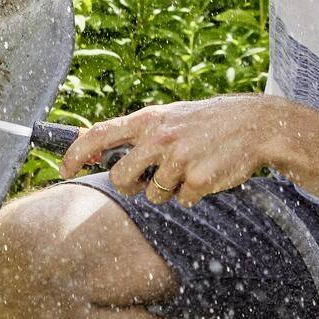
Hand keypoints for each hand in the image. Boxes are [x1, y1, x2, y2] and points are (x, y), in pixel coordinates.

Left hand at [65, 95, 297, 206]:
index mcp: (148, 120)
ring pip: (152, 196)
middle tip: (151, 178)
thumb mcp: (166, 117)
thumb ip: (131, 131)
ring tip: (188, 169)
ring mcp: (180, 159)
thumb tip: (85, 140)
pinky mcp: (199, 179)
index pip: (98, 135)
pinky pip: (183, 201)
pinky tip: (206, 175)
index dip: (75, 155)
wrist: (255, 124)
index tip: (63, 170)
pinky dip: (193, 195)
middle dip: (131, 186)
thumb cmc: (204, 123)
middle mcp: (159, 138)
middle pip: (120, 179)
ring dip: (167, 191)